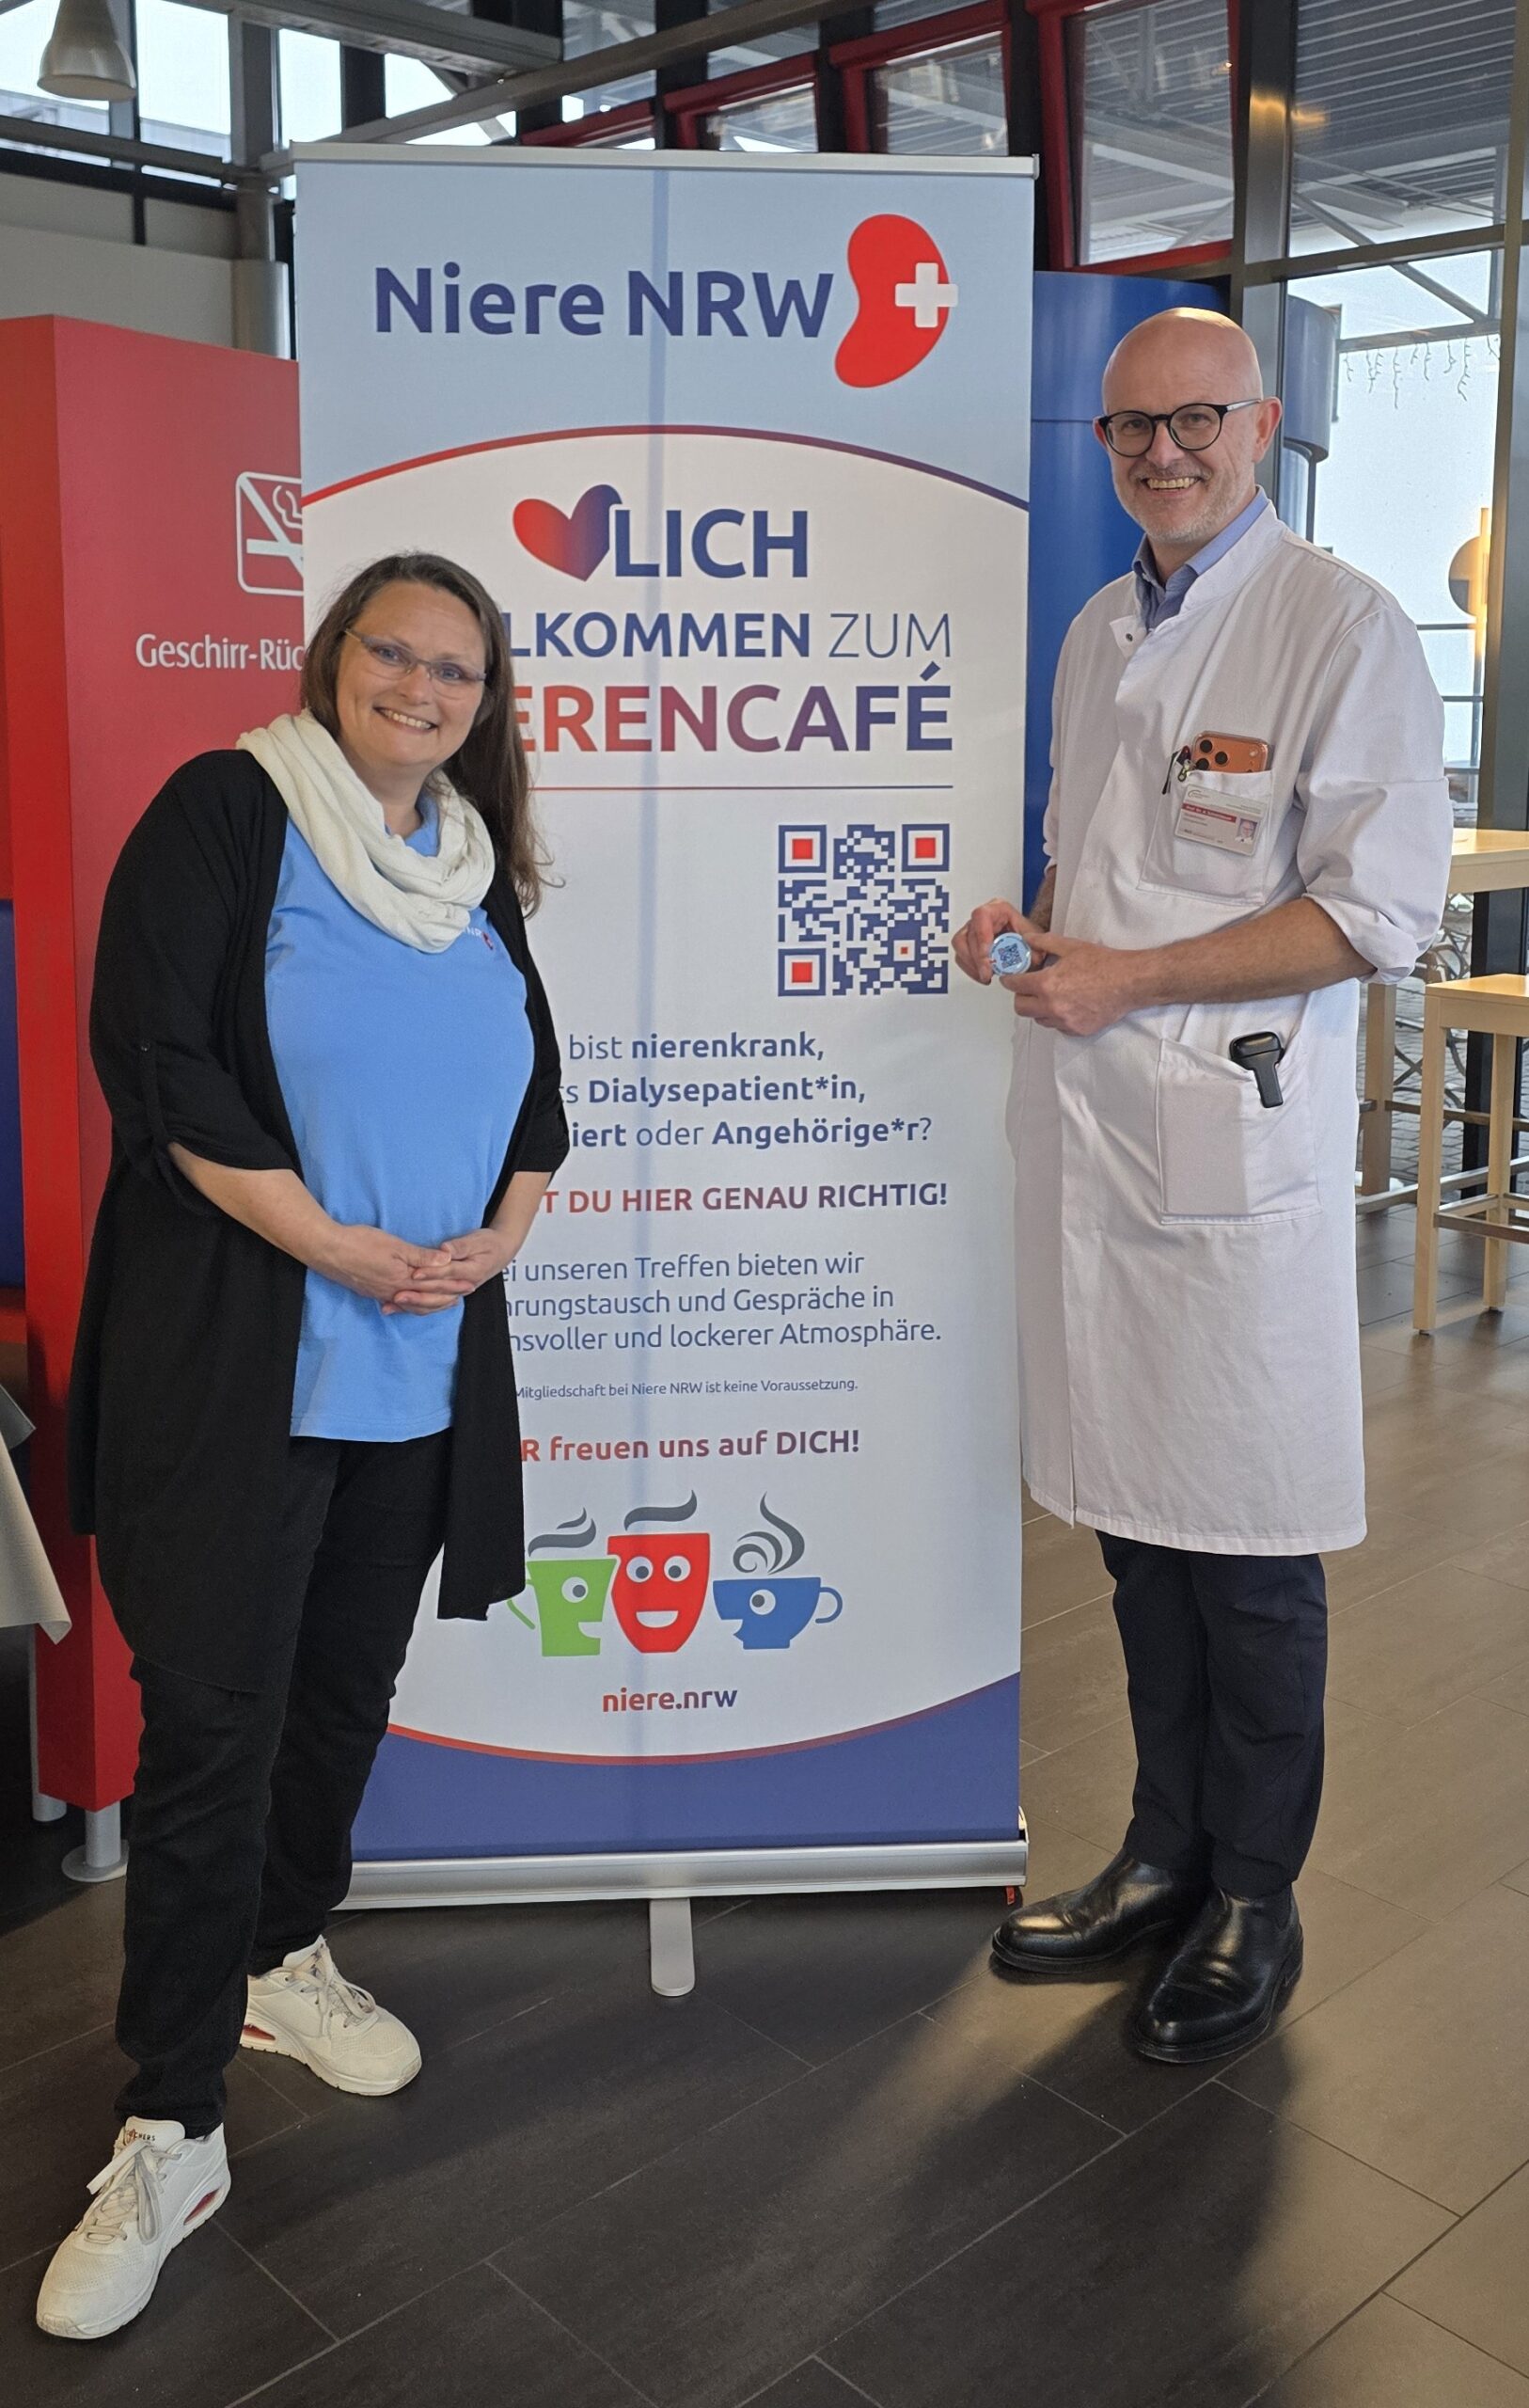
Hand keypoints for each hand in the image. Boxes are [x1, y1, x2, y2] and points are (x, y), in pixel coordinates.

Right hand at [317, 1223, 452, 1303]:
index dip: (453, 1286)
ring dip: (427, 1303)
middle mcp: (393, 1291)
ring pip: (410, 1304)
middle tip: (461, 1297)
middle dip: (445, 1299)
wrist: (327, 1250)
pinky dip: (408, 1305)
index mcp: (403, 1280)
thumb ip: (421, 1256)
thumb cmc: (360, 1243)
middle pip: (425, 1300)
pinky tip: (407, 1304)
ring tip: (440, 1302)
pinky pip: (395, 1303)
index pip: (435, 1286)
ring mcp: (379, 1293)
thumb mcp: (395, 1245)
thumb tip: (447, 1260)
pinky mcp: (369, 1291)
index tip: (469, 1285)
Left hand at [383, 1226, 515, 1314]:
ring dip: (412, 1304)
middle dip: (416, 1294)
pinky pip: (432, 1303)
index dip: (430, 1274)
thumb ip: (461, 1245)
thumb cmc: (489, 1243)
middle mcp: (465, 1286)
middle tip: (396, 1294)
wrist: (501, 1253)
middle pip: (438, 1292)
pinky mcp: (450, 1293)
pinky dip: (415, 1305)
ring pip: (433, 1302)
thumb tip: (445, 1250)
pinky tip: (397, 1306)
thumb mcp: (478, 1240)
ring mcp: (457, 1292)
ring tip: (392, 1304)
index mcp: (473, 1271)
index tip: (414, 1273)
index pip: (447, 1274)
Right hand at [952, 899, 1052, 985]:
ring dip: (972, 964)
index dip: (982, 936)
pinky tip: (983, 975)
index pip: (982, 916)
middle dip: (978, 958)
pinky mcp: (967, 944)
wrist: (1028, 949)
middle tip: (988, 973)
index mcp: (998, 909)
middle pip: (969, 934)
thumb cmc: (1029, 940)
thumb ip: (1035, 948)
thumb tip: (1031, 956)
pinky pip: (960, 956)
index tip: (988, 956)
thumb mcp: (1037, 942)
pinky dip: (970, 969)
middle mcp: (983, 918)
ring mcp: (973, 930)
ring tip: (986, 975)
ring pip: (960, 945)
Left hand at [1003, 931, 1144, 1036]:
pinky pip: (1056, 1027)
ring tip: (1050, 995)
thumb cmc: (1103, 963)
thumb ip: (1044, 942)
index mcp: (1047, 984)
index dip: (1010, 980)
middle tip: (1028, 987)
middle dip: (1020, 996)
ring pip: (1038, 1019)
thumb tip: (1027, 938)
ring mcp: (1064, 1021)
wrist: (1129, 982)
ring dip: (1038, 1008)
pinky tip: (1066, 1005)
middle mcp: (1052, 1007)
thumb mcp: (1071, 946)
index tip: (1010, 978)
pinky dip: (1056, 1017)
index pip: (1015, 986)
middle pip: (1021, 1008)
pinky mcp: (1076, 1030)